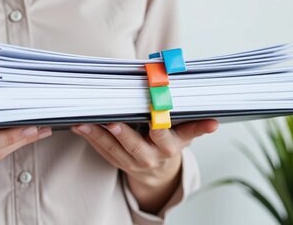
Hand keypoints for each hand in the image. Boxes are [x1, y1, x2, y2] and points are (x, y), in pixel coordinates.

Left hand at [71, 119, 217, 212]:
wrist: (160, 173)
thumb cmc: (172, 141)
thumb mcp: (185, 133)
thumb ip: (193, 123)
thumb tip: (212, 118)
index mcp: (171, 147)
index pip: (170, 137)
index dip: (164, 128)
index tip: (157, 119)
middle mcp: (152, 156)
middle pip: (138, 147)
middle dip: (125, 135)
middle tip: (113, 122)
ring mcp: (134, 162)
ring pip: (115, 150)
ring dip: (99, 136)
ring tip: (85, 123)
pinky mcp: (119, 162)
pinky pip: (103, 151)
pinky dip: (91, 139)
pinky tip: (80, 126)